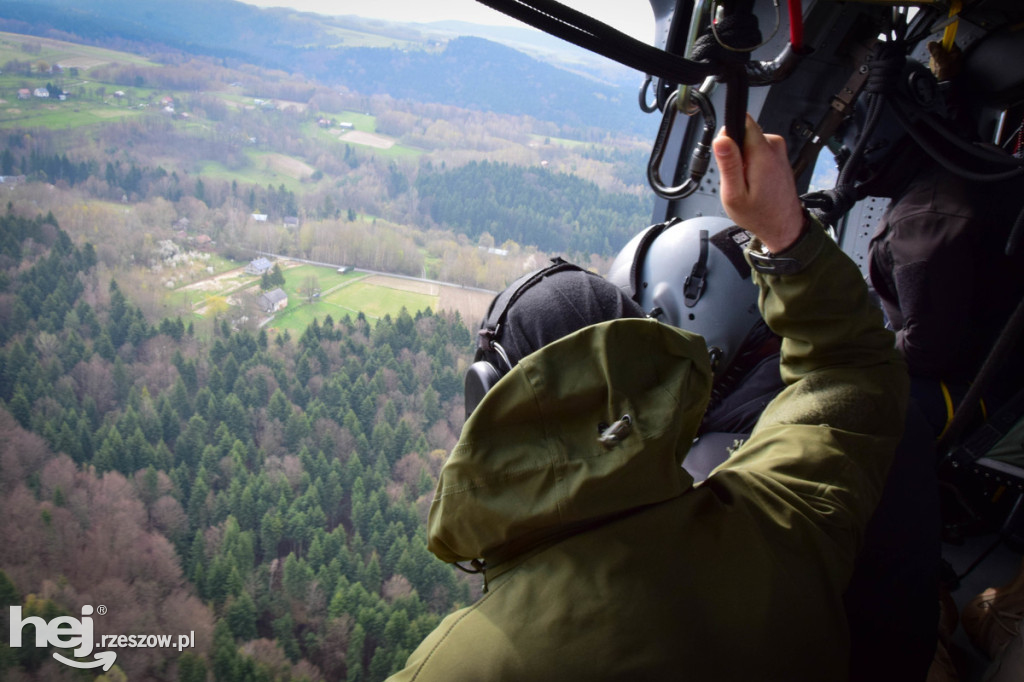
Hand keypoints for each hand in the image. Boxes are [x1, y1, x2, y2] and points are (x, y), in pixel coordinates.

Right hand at [712, 115, 803, 253]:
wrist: (782, 225)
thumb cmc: (759, 214)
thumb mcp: (734, 195)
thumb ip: (728, 164)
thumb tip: (721, 139)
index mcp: (762, 154)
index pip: (741, 121)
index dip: (727, 137)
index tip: (726, 157)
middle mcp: (774, 147)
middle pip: (743, 133)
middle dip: (733, 152)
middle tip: (735, 177)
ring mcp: (778, 151)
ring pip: (748, 142)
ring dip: (742, 160)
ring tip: (745, 181)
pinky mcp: (778, 156)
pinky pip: (756, 150)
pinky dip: (750, 164)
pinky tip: (753, 181)